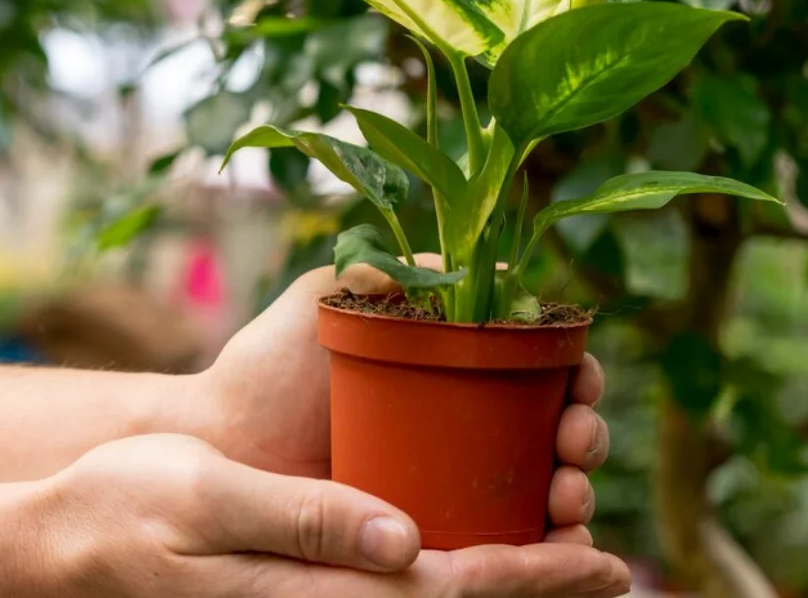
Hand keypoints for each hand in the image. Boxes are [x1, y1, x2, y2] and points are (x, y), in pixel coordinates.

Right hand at [34, 433, 629, 596]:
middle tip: (612, 565)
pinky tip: (478, 541)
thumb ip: (303, 518)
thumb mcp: (207, 496)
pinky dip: (455, 568)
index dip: (533, 579)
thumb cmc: (127, 510)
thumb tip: (401, 540)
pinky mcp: (306, 585)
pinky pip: (396, 585)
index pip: (449, 592)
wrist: (68, 545)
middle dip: (538, 586)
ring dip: (504, 580)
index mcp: (316, 590)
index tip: (600, 563)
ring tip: (566, 545)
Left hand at [193, 256, 613, 544]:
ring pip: (545, 489)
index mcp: (453, 362)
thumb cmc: (269, 365)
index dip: (575, 373)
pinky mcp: (432, 532)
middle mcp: (464, 420)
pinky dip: (549, 548)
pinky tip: (560, 544)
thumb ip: (389, 269)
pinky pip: (508, 544)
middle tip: (573, 443)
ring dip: (578, 492)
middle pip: (556, 428)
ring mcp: (452, 480)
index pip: (539, 365)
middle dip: (585, 436)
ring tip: (568, 497)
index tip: (579, 381)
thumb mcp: (329, 298)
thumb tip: (473, 261)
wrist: (222, 442)